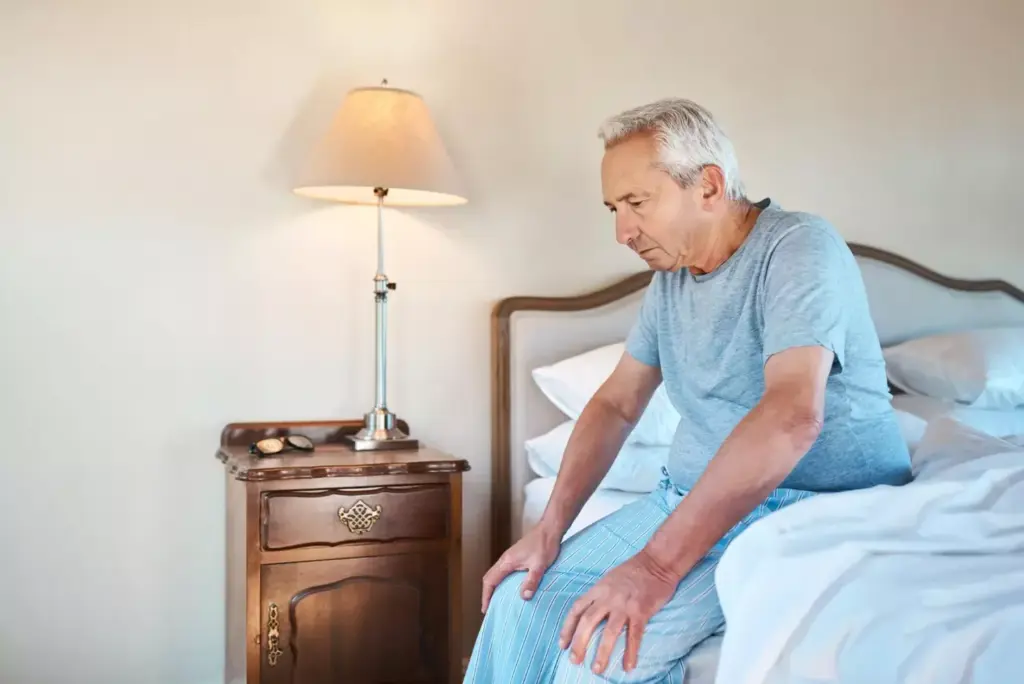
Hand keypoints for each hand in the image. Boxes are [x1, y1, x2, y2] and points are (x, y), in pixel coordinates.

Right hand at [480, 522, 560, 612]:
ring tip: (498, 602)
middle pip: (490, 577)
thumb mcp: (540, 565)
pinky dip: (502, 582)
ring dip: (495, 588)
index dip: (486, 595)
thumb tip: (524, 597)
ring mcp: (511, 557)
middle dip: (488, 593)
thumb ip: (531, 581)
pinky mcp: (517, 557)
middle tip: (490, 608)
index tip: (485, 609)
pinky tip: (511, 589)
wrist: (550, 529)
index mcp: (507, 561)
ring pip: (497, 574)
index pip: (490, 580)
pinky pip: (504, 572)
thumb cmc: (545, 545)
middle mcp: (506, 559)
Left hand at [559, 550, 677, 674]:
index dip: (567, 628)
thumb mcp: (609, 579)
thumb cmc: (634, 570)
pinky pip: (634, 635)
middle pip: (588, 621)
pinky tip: (628, 666)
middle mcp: (608, 597)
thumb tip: (590, 612)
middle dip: (579, 643)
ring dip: (602, 652)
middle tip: (575, 661)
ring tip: (597, 669)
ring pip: (609, 632)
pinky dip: (631, 652)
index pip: (577, 609)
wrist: (657, 562)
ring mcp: (624, 605)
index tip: (562, 644)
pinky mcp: (641, 611)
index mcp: (598, 589)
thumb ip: (599, 595)